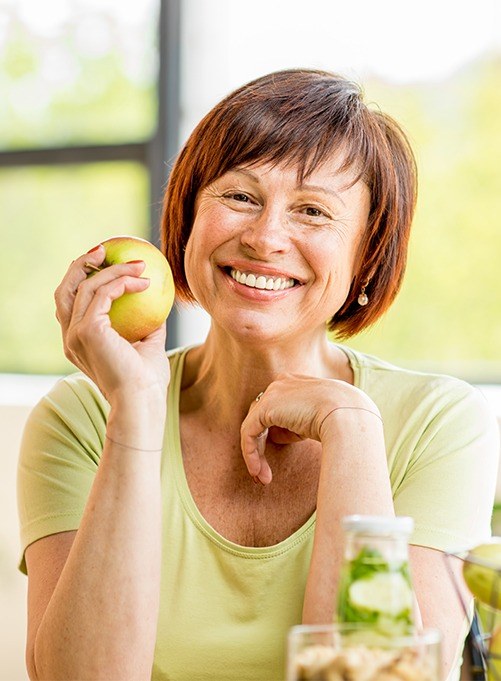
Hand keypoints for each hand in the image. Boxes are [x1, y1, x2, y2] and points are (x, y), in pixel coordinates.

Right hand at [54, 244, 169, 404]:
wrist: (141, 403)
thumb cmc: (147, 382)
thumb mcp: (148, 347)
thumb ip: (149, 326)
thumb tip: (158, 303)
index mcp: (78, 343)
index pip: (71, 304)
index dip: (83, 280)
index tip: (106, 264)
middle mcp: (70, 337)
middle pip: (65, 290)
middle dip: (81, 265)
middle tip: (105, 250)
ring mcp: (75, 334)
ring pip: (85, 286)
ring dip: (112, 270)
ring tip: (139, 264)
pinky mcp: (88, 330)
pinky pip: (104, 293)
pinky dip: (123, 282)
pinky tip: (145, 282)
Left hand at [240, 373, 380, 484]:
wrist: (348, 416)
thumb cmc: (342, 421)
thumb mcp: (317, 419)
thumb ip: (296, 423)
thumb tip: (277, 436)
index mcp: (295, 382)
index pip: (276, 408)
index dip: (274, 433)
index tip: (277, 456)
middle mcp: (282, 383)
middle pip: (261, 416)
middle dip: (261, 446)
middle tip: (263, 472)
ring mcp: (273, 393)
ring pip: (253, 426)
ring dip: (256, 454)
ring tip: (263, 478)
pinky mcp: (265, 407)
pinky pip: (249, 432)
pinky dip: (251, 453)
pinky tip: (258, 471)